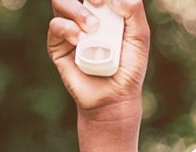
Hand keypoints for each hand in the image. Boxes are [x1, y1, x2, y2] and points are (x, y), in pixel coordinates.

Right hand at [47, 0, 148, 122]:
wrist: (114, 96)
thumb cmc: (129, 67)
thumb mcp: (139, 36)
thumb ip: (134, 11)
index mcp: (104, 11)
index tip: (105, 0)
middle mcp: (84, 17)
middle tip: (98, 3)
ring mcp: (70, 30)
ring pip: (60, 3)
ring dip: (76, 10)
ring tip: (92, 28)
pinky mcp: (58, 46)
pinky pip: (56, 26)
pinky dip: (68, 29)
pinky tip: (80, 40)